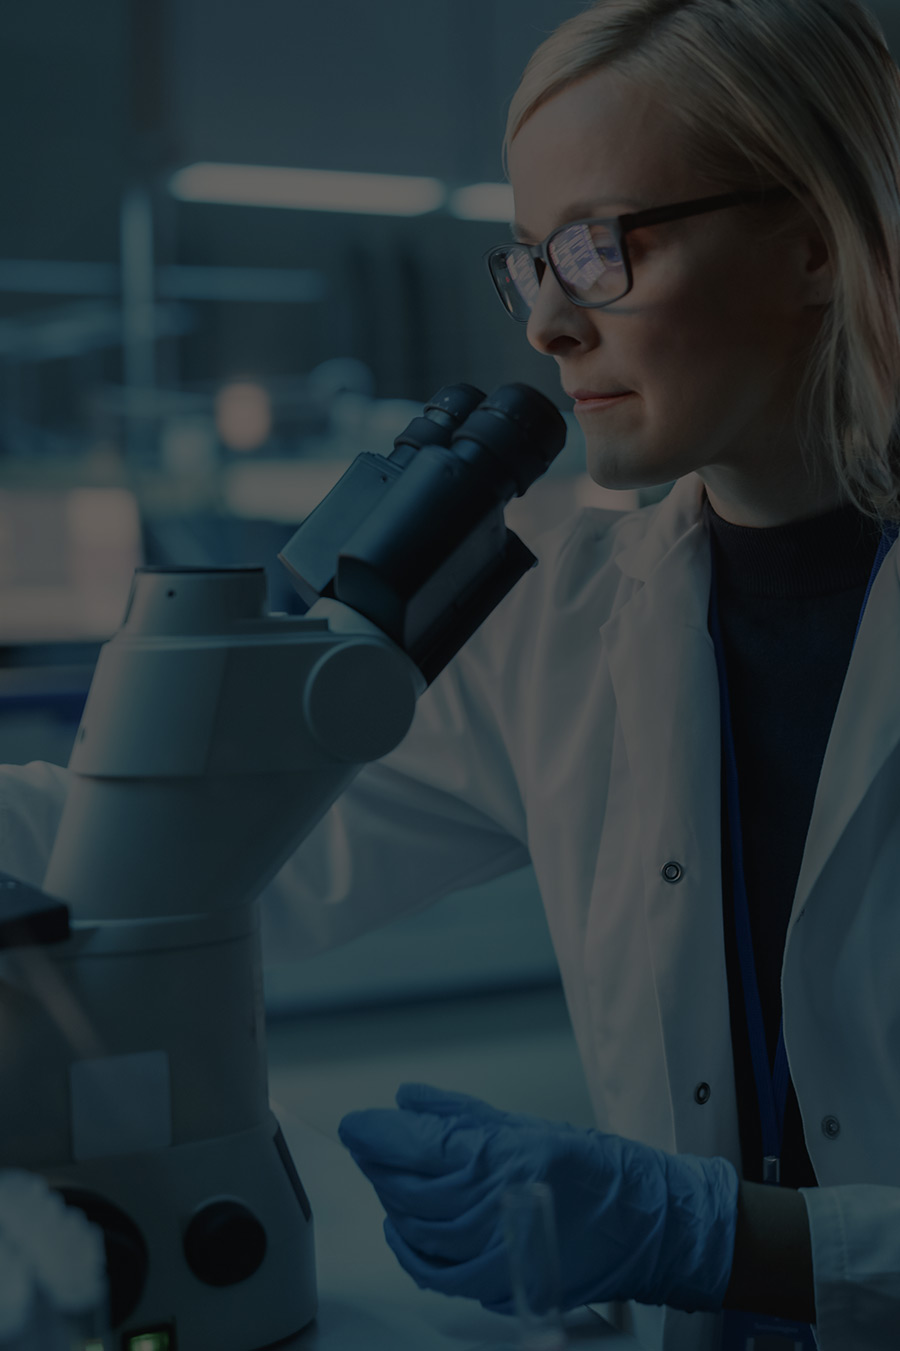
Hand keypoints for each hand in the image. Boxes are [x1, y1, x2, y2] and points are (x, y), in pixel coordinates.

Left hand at [338, 1083, 738, 1313]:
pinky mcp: (503, 1281)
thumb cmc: (601, 1172)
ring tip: (382, 1177)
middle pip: (412, 1189)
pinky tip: (401, 1231)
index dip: (380, 1135)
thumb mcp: (529, 1124)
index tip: (357, 1124)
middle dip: (379, 1164)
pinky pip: (437, 1272)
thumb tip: (410, 1100)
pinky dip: (411, 1252)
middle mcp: (500, 1204)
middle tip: (365, 1143)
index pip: (424, 1146)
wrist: (650, 1226)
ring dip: (391, 1202)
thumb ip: (463, 1114)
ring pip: (419, 1229)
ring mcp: (499, 1249)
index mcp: (509, 1156)